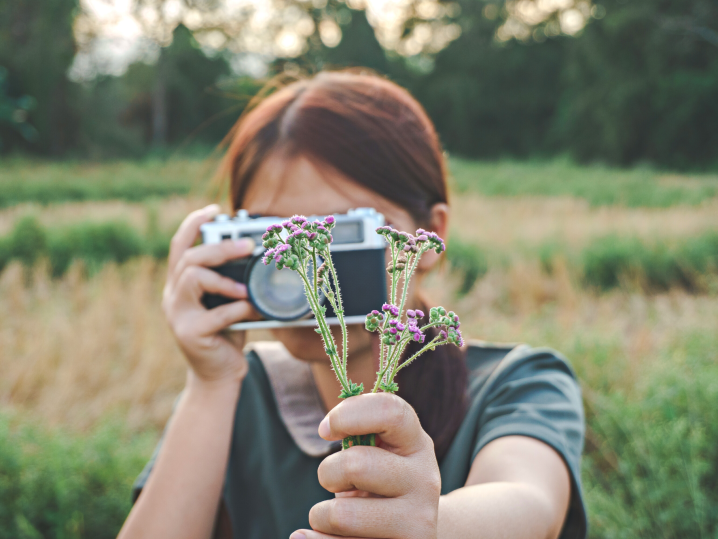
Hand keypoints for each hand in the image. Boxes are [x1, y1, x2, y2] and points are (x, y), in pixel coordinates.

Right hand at [162, 204, 256, 383]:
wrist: (218, 375)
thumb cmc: (227, 333)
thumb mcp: (226, 300)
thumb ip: (231, 278)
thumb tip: (255, 251)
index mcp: (180, 283)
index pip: (180, 245)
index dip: (193, 224)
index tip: (214, 210)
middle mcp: (173, 295)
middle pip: (188, 258)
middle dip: (218, 248)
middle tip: (247, 245)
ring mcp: (178, 315)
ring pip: (192, 278)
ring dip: (223, 278)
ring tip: (245, 287)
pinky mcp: (190, 334)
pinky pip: (215, 314)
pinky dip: (237, 310)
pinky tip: (251, 312)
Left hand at [292, 393, 440, 538]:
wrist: (414, 529)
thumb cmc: (381, 481)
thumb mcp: (380, 452)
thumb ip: (360, 433)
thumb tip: (327, 427)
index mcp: (416, 442)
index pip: (389, 411)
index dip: (348, 415)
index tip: (326, 430)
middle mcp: (425, 479)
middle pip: (356, 464)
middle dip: (328, 473)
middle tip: (335, 482)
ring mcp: (419, 520)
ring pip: (342, 515)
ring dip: (322, 515)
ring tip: (336, 515)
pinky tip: (311, 537)